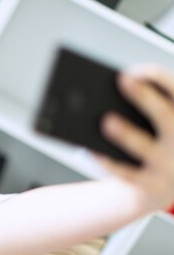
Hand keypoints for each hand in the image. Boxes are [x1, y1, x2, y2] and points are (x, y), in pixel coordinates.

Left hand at [97, 64, 173, 210]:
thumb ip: (140, 110)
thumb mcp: (156, 127)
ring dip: (127, 133)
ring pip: (147, 148)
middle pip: (166, 116)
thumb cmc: (155, 145)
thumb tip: (102, 99)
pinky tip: (89, 150)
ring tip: (106, 119)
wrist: (163, 188)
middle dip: (145, 97)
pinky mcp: (153, 187)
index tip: (137, 66)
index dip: (159, 78)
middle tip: (122, 80)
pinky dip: (107, 161)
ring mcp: (170, 166)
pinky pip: (127, 173)